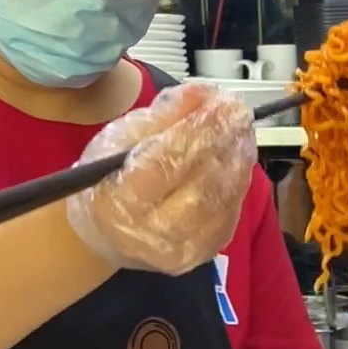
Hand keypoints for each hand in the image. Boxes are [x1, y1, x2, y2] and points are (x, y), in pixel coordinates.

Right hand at [67, 80, 255, 275]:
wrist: (106, 235)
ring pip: (221, 201)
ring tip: (241, 132)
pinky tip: (236, 161)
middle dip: (225, 142)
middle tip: (239, 113)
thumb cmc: (108, 180)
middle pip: (200, 184)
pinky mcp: (200, 256)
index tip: (223, 101)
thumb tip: (203, 93)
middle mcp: (149, 233)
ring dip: (238, 161)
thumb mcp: (120, 138)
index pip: (166, 161)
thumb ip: (163, 114)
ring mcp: (178, 250)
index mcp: (119, 200)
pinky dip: (237, 184)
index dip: (200, 129)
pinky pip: (229, 216)